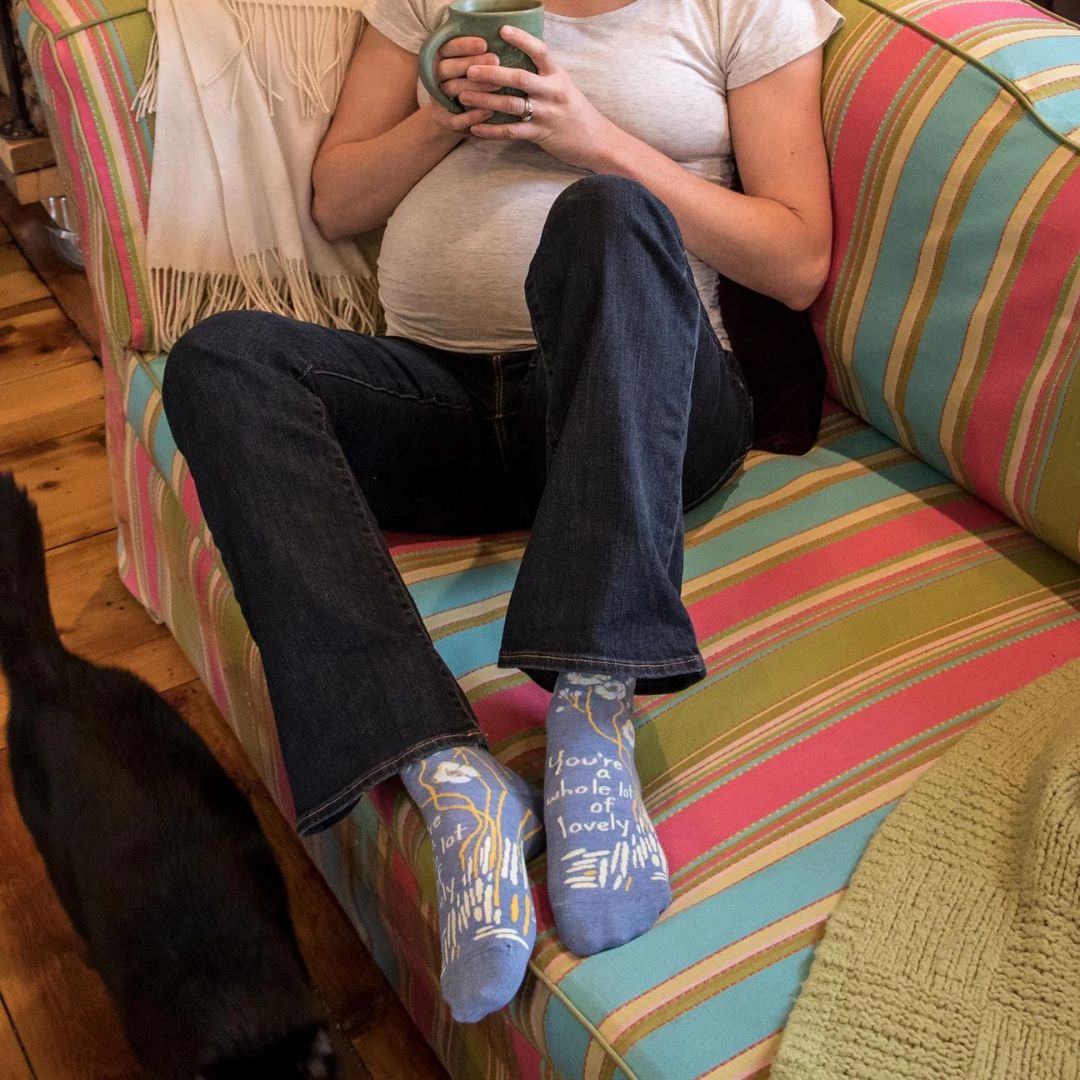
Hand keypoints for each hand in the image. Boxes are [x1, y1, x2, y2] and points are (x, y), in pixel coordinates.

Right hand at [426, 36, 499, 134]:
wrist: (451, 118)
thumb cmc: (467, 84)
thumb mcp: (468, 65)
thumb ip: (476, 54)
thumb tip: (500, 36)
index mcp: (438, 60)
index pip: (446, 48)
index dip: (464, 45)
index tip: (484, 43)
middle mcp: (435, 79)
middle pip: (447, 68)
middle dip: (471, 63)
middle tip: (496, 59)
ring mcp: (438, 100)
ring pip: (453, 91)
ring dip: (476, 88)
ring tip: (498, 85)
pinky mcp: (445, 121)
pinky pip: (457, 119)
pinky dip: (474, 115)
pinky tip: (490, 111)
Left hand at [457, 26, 617, 168]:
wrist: (597, 141)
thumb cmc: (575, 112)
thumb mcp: (563, 86)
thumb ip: (542, 75)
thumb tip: (514, 63)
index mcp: (557, 75)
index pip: (540, 51)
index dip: (521, 39)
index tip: (501, 29)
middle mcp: (552, 91)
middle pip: (519, 78)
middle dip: (492, 73)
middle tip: (469, 70)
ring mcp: (546, 114)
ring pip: (511, 105)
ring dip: (485, 101)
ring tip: (463, 96)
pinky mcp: (541, 134)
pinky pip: (512, 132)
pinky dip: (492, 131)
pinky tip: (475, 129)